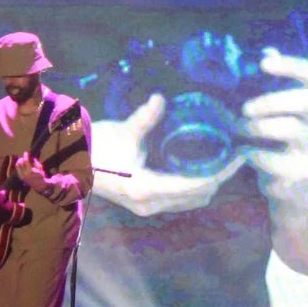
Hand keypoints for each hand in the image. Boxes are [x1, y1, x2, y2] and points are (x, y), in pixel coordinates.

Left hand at [12, 152, 44, 189]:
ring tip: (22, 160)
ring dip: (19, 162)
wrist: (39, 185)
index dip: (25, 155)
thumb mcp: (40, 167)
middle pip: (20, 162)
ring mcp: (22, 176)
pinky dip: (19, 166)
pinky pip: (17, 169)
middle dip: (21, 158)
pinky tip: (22, 165)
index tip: (26, 153)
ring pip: (17, 165)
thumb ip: (35, 162)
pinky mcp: (20, 177)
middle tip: (24, 157)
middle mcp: (25, 173)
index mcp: (30, 170)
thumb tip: (31, 157)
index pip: (26, 160)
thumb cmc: (41, 175)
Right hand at [93, 93, 243, 217]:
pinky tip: (201, 167)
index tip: (239, 156)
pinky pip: (180, 199)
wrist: (69, 164)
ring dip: (208, 184)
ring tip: (222, 160)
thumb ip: (145, 118)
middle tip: (235, 155)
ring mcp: (147, 207)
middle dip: (220, 178)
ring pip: (191, 201)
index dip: (221, 172)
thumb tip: (160, 99)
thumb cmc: (94, 147)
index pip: (196, 185)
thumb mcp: (122, 132)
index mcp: (147, 188)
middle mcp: (150, 203)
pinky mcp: (145, 203)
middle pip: (199, 196)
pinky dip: (194, 186)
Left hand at [241, 48, 307, 200]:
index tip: (263, 64)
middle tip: (244, 108)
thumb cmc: (285, 140)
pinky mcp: (306, 175)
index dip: (291, 65)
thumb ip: (278, 82)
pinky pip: (277, 160)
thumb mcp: (285, 111)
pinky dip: (254, 154)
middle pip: (306, 101)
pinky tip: (243, 151)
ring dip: (259, 126)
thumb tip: (267, 52)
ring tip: (240, 128)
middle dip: (270, 102)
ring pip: (293, 129)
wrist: (295, 185)